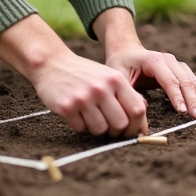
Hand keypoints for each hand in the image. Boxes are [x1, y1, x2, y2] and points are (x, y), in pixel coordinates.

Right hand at [0, 15, 147, 137]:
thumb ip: (127, 97)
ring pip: (100, 130)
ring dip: (97, 129)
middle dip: (116, 132)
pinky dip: (80, 125)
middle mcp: (101, 88)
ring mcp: (83, 98)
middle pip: (120, 125)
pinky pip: (81, 129)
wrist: (52, 63)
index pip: (137, 110)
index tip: (130, 131)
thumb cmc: (85, 74)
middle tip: (109, 128)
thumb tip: (143, 125)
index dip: (136, 126)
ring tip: (90, 116)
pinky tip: (76, 113)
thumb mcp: (109, 77)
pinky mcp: (66, 107)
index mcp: (116, 79)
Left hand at [92, 7, 195, 119]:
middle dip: (192, 99)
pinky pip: (192, 80)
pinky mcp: (179, 69)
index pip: (169, 80)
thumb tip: (143, 109)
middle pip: (184, 80)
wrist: (126, 51)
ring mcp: (176, 63)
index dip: (177, 96)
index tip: (182, 112)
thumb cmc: (120, 64)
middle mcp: (168, 59)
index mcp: (154, 60)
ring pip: (192, 79)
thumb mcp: (119, 76)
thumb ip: (129, 91)